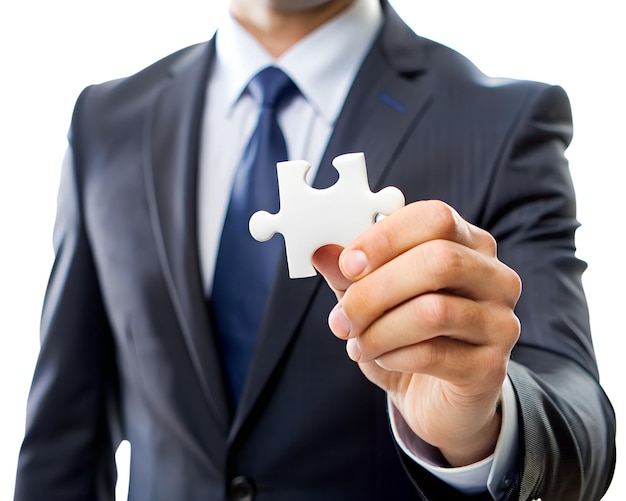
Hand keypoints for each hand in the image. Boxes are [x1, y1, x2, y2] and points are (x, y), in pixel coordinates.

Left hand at [312, 200, 520, 465]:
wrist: (436, 397)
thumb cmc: (406, 336)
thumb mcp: (374, 298)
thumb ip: (352, 273)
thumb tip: (322, 252)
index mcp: (469, 244)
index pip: (436, 218)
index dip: (386, 237)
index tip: (347, 264)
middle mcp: (495, 278)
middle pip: (439, 260)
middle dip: (375, 290)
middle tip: (340, 318)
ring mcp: (500, 323)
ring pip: (434, 311)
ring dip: (380, 330)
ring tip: (356, 344)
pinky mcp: (490, 368)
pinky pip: (434, 354)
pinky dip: (393, 357)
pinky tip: (381, 360)